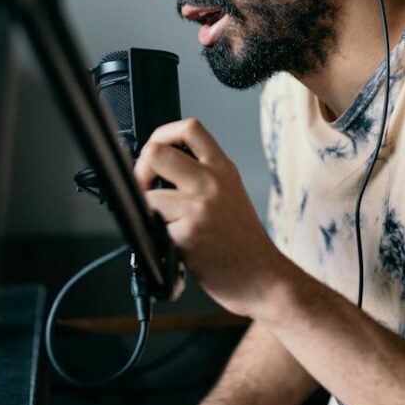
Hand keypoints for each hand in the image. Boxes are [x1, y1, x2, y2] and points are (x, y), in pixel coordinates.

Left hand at [134, 118, 286, 316]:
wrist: (263, 277)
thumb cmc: (243, 240)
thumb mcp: (231, 191)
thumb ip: (202, 173)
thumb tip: (160, 162)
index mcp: (223, 168)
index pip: (190, 128)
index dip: (162, 133)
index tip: (154, 148)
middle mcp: (212, 182)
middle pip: (155, 153)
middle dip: (140, 170)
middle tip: (145, 187)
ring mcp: (199, 207)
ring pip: (147, 194)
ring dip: (146, 210)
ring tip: (161, 223)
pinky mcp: (188, 234)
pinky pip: (153, 226)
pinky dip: (155, 235)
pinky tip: (173, 243)